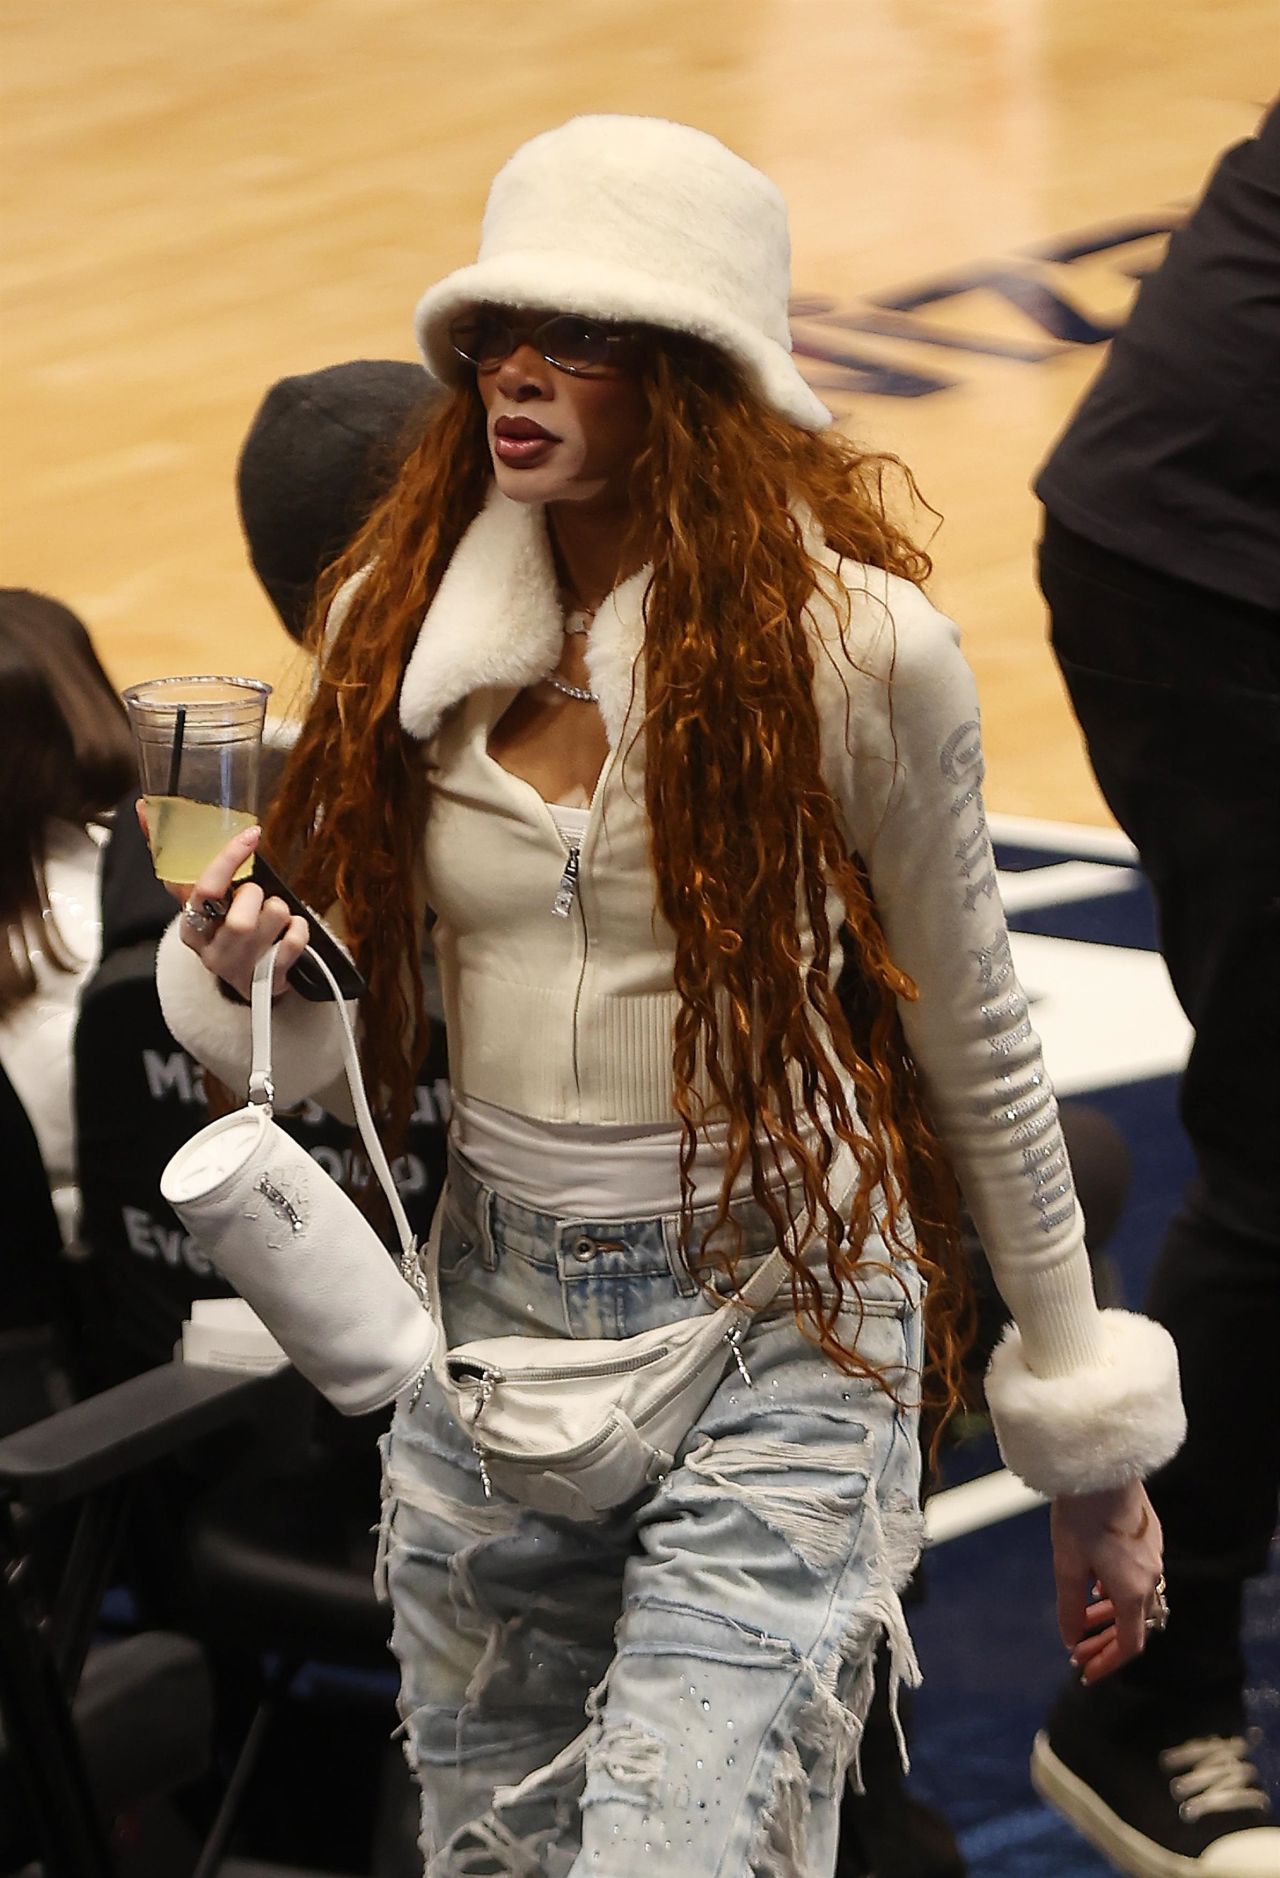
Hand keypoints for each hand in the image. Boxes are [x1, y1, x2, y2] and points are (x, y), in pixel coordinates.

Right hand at [138, 803, 308, 999]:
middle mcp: (212, 952)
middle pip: (239, 917)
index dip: (228, 859)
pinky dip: (298, 928)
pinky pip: (294, 941)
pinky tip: (288, 930)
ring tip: (271, 915)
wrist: (246, 985)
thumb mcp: (199, 900)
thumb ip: (176, 859)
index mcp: (189, 928)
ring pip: (270, 920)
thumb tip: (142, 808)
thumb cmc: (221, 931)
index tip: (251, 835)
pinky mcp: (269, 981)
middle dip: (255, 895)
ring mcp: (241, 969)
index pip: (203, 890)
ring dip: (279, 909)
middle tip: (255, 897)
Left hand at [1051, 1480, 1164, 1681]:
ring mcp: (1154, 1555)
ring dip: (1110, 1615)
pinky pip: (1139, 1577)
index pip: (1129, 1643)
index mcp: (1133, 1591)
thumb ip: (1070, 1607)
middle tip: (1078, 1651)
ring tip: (1084, 1620)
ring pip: (1137, 1599)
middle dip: (1105, 1641)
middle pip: (1134, 1623)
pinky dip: (1118, 1591)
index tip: (1085, 1672)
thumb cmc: (1081, 1515)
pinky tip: (1098, 1585)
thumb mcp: (1067, 1564)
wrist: (1104, 1466)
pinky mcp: (1150, 1535)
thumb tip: (1070, 1640)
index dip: (1107, 1662)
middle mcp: (1150, 1577)